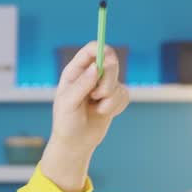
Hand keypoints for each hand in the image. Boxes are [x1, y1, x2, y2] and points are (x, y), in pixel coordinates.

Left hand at [39, 42, 129, 191]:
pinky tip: (103, 113)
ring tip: (95, 109)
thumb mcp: (68, 104)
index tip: (107, 60)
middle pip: (110, 62)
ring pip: (118, 82)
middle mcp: (90, 75)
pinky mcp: (114, 97)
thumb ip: (82, 85)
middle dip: (107, 81)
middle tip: (97, 96)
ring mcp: (103, 85)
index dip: (101, 49)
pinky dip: (116, 107)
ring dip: (109, 99)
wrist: (75, 142)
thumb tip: (95, 67)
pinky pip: (125, 95)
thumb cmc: (66, 122)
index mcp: (75, 71)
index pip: (91, 50)